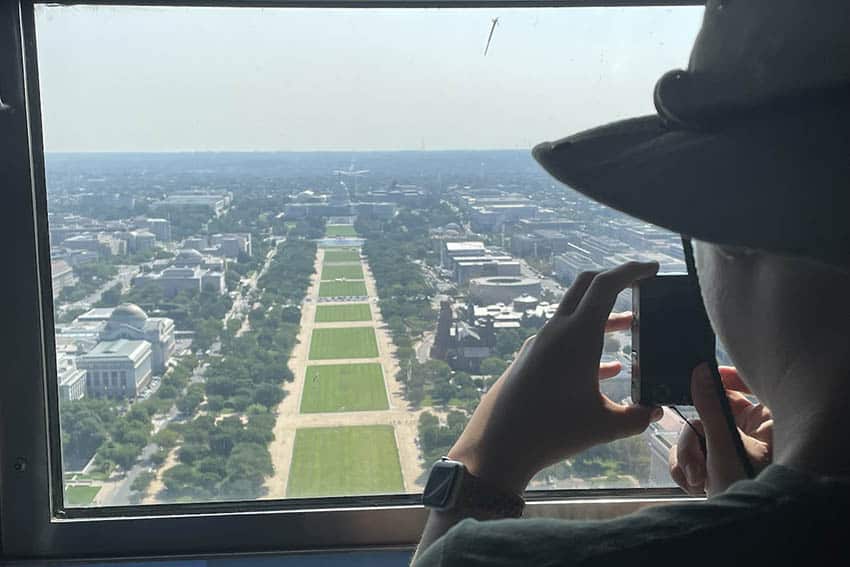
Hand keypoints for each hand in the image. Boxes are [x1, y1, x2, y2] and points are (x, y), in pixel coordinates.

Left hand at [447, 262, 662, 494]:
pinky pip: (564, 342)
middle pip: (586, 287)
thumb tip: (656, 412)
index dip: (632, 271)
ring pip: (576, 317)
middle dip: (615, 280)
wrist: (497, 446)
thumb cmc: (551, 432)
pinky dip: (588, 344)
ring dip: (604, 318)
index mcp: (577, 335)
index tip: (653, 268)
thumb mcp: (604, 427)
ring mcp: (540, 344)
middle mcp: (556, 331)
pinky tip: (608, 369)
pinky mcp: (531, 360)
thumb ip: (637, 418)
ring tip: (631, 328)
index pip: (606, 285)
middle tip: (640, 284)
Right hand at [668, 364, 772, 495]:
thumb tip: (700, 372)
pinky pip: (689, 452)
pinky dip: (686, 468)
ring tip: (696, 479)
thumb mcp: (725, 447)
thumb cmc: (747, 491)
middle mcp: (747, 434)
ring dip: (688, 458)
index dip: (719, 379)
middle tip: (696, 460)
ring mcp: (729, 450)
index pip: (742, 387)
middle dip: (694, 440)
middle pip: (706, 414)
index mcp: (764, 423)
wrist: (739, 533)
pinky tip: (695, 485)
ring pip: (693, 435)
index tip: (696, 375)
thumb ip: (710, 408)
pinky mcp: (714, 464)